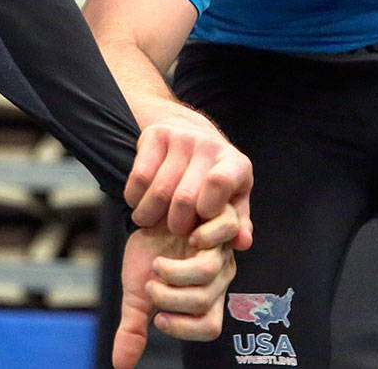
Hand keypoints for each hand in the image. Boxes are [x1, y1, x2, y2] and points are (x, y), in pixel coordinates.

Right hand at [112, 207, 240, 368]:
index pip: (210, 327)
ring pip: (210, 269)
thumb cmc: (149, 254)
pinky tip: (182, 233)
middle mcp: (219, 276)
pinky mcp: (222, 218)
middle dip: (169, 298)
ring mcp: (222, 247)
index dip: (184, 328)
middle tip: (150, 286)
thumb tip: (119, 367)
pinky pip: (226, 229)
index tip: (158, 318)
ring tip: (158, 264)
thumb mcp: (137, 293)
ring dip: (176, 271)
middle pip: (204, 300)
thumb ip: (133, 327)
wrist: (150, 212)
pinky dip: (205, 234)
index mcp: (204, 298)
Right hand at [125, 109, 252, 249]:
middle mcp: (210, 147)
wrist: (191, 135)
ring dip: (149, 217)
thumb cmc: (213, 181)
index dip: (208, 209)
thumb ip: (236, 224)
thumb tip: (242, 243)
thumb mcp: (232, 200)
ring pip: (158, 192)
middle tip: (175, 229)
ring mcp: (182, 137)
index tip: (201, 222)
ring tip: (151, 222)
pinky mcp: (156, 134)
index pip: (221, 183)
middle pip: (185, 198)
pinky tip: (140, 203)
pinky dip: (135, 199)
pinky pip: (139, 178)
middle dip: (176, 225)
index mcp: (236, 165)